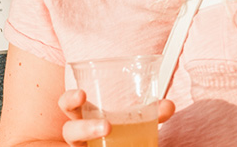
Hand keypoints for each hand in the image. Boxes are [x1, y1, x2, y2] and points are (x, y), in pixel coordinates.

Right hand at [54, 90, 174, 145]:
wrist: (118, 144)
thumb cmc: (119, 130)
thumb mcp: (134, 119)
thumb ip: (150, 112)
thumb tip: (168, 105)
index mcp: (84, 116)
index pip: (68, 105)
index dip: (70, 99)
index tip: (82, 94)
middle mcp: (79, 135)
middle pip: (69, 130)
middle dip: (83, 127)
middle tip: (106, 126)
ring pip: (76, 144)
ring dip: (92, 138)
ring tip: (109, 132)